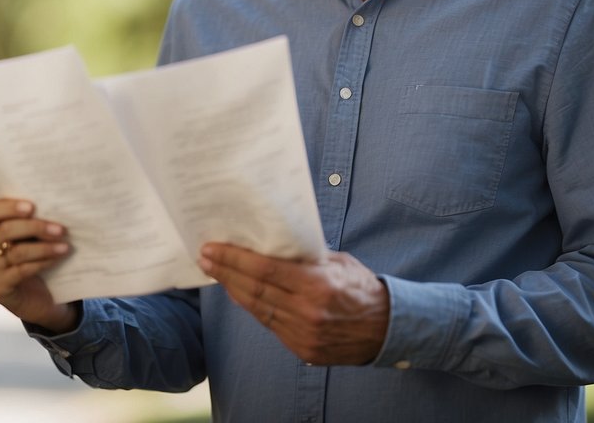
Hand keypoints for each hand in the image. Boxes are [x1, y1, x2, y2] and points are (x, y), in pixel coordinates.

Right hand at [0, 198, 77, 332]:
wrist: (34, 299)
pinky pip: (21, 271)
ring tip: (64, 244)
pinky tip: (57, 258)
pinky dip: (42, 262)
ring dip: (44, 247)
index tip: (31, 206)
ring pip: (15, 252)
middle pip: (2, 232)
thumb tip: (48, 203)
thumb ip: (25, 221)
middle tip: (59, 228)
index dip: (5, 208)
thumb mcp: (24, 237)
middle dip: (33, 227)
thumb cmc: (29, 258)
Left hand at [199, 244, 388, 365]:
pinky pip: (269, 324)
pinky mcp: (302, 349)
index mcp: (317, 285)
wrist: (388, 330)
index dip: (234, 259)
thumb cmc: (362, 288)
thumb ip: (305, 256)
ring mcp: (303, 334)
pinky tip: (238, 293)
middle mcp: (307, 312)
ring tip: (216, 272)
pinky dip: (251, 307)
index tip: (212, 248)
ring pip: (257, 309)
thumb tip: (270, 243)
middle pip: (254, 289)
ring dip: (233, 289)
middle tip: (205, 257)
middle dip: (225, 272)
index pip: (264, 270)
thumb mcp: (337, 262)